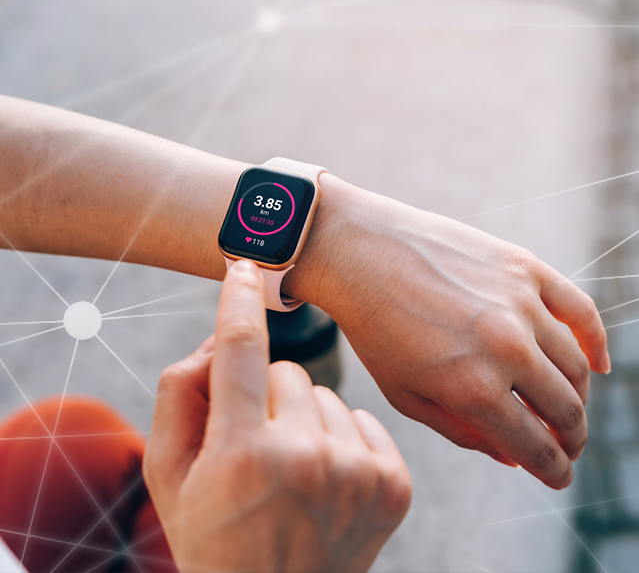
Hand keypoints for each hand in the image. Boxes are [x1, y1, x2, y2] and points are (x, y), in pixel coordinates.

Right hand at [144, 260, 411, 572]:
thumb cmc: (213, 533)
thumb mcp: (169, 472)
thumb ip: (180, 393)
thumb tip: (218, 337)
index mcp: (243, 455)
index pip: (241, 349)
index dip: (239, 300)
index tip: (244, 266)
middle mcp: (307, 460)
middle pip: (288, 372)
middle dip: (266, 397)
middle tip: (255, 448)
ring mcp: (358, 474)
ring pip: (326, 394)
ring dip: (305, 419)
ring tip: (291, 472)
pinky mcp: (394, 484)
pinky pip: (362, 418)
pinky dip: (342, 439)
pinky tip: (326, 481)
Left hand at [291, 177, 608, 489]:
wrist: (360, 253)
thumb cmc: (375, 327)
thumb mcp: (403, 393)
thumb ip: (461, 432)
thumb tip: (513, 458)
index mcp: (472, 388)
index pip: (536, 448)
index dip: (554, 471)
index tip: (559, 476)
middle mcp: (505, 348)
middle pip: (567, 411)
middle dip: (571, 440)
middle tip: (564, 445)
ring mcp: (520, 303)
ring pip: (577, 367)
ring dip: (578, 397)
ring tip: (563, 406)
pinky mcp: (524, 267)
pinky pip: (582, 311)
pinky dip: (596, 342)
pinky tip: (597, 363)